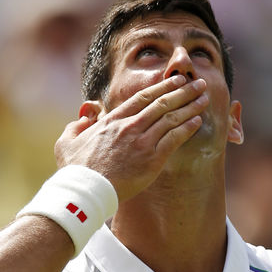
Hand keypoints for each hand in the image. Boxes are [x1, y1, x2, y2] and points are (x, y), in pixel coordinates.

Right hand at [54, 75, 207, 201]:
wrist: (86, 191)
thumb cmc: (75, 171)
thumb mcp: (67, 142)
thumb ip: (76, 125)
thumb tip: (85, 116)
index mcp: (112, 120)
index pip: (142, 97)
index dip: (162, 87)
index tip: (175, 80)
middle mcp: (130, 126)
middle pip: (162, 103)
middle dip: (183, 91)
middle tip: (198, 84)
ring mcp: (142, 142)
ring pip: (171, 118)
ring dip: (190, 106)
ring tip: (204, 99)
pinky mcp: (152, 159)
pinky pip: (174, 139)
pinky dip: (187, 128)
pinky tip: (198, 122)